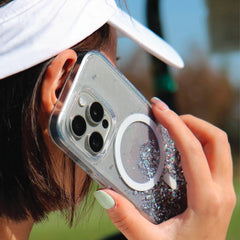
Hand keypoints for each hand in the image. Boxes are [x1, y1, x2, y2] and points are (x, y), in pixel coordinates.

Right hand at [94, 97, 235, 239]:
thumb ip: (127, 219)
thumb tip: (106, 194)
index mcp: (207, 200)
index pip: (193, 149)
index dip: (175, 124)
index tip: (160, 110)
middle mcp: (221, 191)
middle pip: (216, 139)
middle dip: (192, 121)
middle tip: (167, 118)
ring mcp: (223, 191)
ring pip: (219, 146)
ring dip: (197, 130)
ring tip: (172, 127)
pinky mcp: (219, 192)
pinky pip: (215, 157)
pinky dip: (199, 143)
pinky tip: (179, 146)